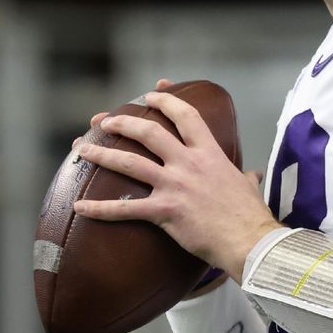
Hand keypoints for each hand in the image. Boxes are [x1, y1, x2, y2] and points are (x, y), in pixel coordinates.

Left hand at [72, 89, 280, 283]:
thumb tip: (252, 175)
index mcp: (210, 153)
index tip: (152, 92)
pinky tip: (80, 207)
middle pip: (150, 133)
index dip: (167, 100)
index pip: (186, 116)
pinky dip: (100, 208)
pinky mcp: (164, 211)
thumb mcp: (248, 186)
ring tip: (82, 149)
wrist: (248, 239)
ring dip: (103, 154)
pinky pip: (125, 208)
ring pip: (131, 163)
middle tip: (105, 121)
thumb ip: (246, 176)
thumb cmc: (249, 214)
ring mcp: (175, 186)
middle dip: (123, 122)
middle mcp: (189, 164)